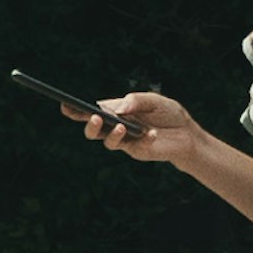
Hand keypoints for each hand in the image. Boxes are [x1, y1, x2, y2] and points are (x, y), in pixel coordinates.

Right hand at [70, 87, 200, 164]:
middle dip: (89, 125)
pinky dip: (143, 139)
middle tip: (95, 118)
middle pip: (93, 130)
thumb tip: (118, 108)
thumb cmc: (167, 113)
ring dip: (112, 135)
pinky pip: (135, 147)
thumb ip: (137, 100)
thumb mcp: (155, 101)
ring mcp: (125, 141)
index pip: (90, 111)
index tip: (65, 104)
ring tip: (122, 126)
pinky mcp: (138, 151)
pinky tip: (152, 133)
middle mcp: (115, 127)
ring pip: (108, 142)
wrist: (187, 133)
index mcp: (115, 111)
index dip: (75, 110)